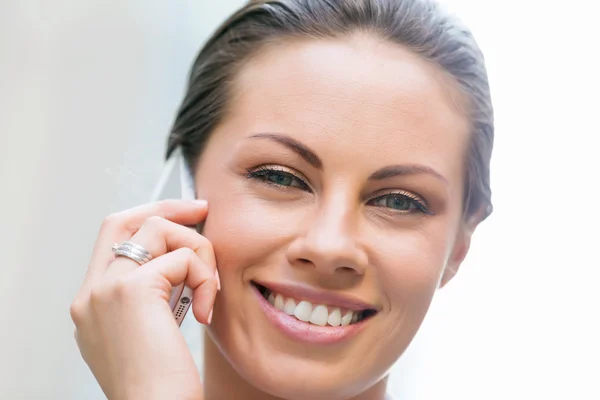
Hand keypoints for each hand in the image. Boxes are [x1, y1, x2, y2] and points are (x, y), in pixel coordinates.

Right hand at [70, 200, 217, 399]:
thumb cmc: (160, 386)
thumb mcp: (146, 334)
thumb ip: (150, 297)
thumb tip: (180, 262)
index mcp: (93, 304)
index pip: (112, 239)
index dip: (147, 218)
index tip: (183, 216)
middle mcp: (91, 294)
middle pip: (123, 220)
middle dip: (167, 208)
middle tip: (201, 209)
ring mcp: (106, 289)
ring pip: (158, 230)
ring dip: (197, 252)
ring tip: (207, 290)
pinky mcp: (132, 290)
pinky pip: (182, 258)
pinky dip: (204, 277)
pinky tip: (204, 310)